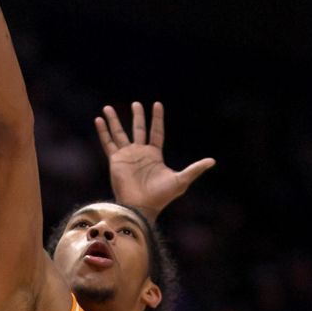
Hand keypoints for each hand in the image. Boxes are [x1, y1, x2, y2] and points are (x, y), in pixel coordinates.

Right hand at [95, 102, 215, 222]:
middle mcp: (140, 153)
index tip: (157, 104)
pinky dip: (103, 131)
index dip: (157, 119)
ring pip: (120, 133)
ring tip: (107, 107)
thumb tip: (213, 161)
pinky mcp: (115, 160)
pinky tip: (99, 120)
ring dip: (114, 120)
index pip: (156, 132)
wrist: (142, 207)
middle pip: (138, 129)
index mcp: (154, 155)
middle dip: (137, 116)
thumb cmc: (161, 196)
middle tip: (136, 103)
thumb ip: (195, 169)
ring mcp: (127, 156)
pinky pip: (108, 143)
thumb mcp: (181, 180)